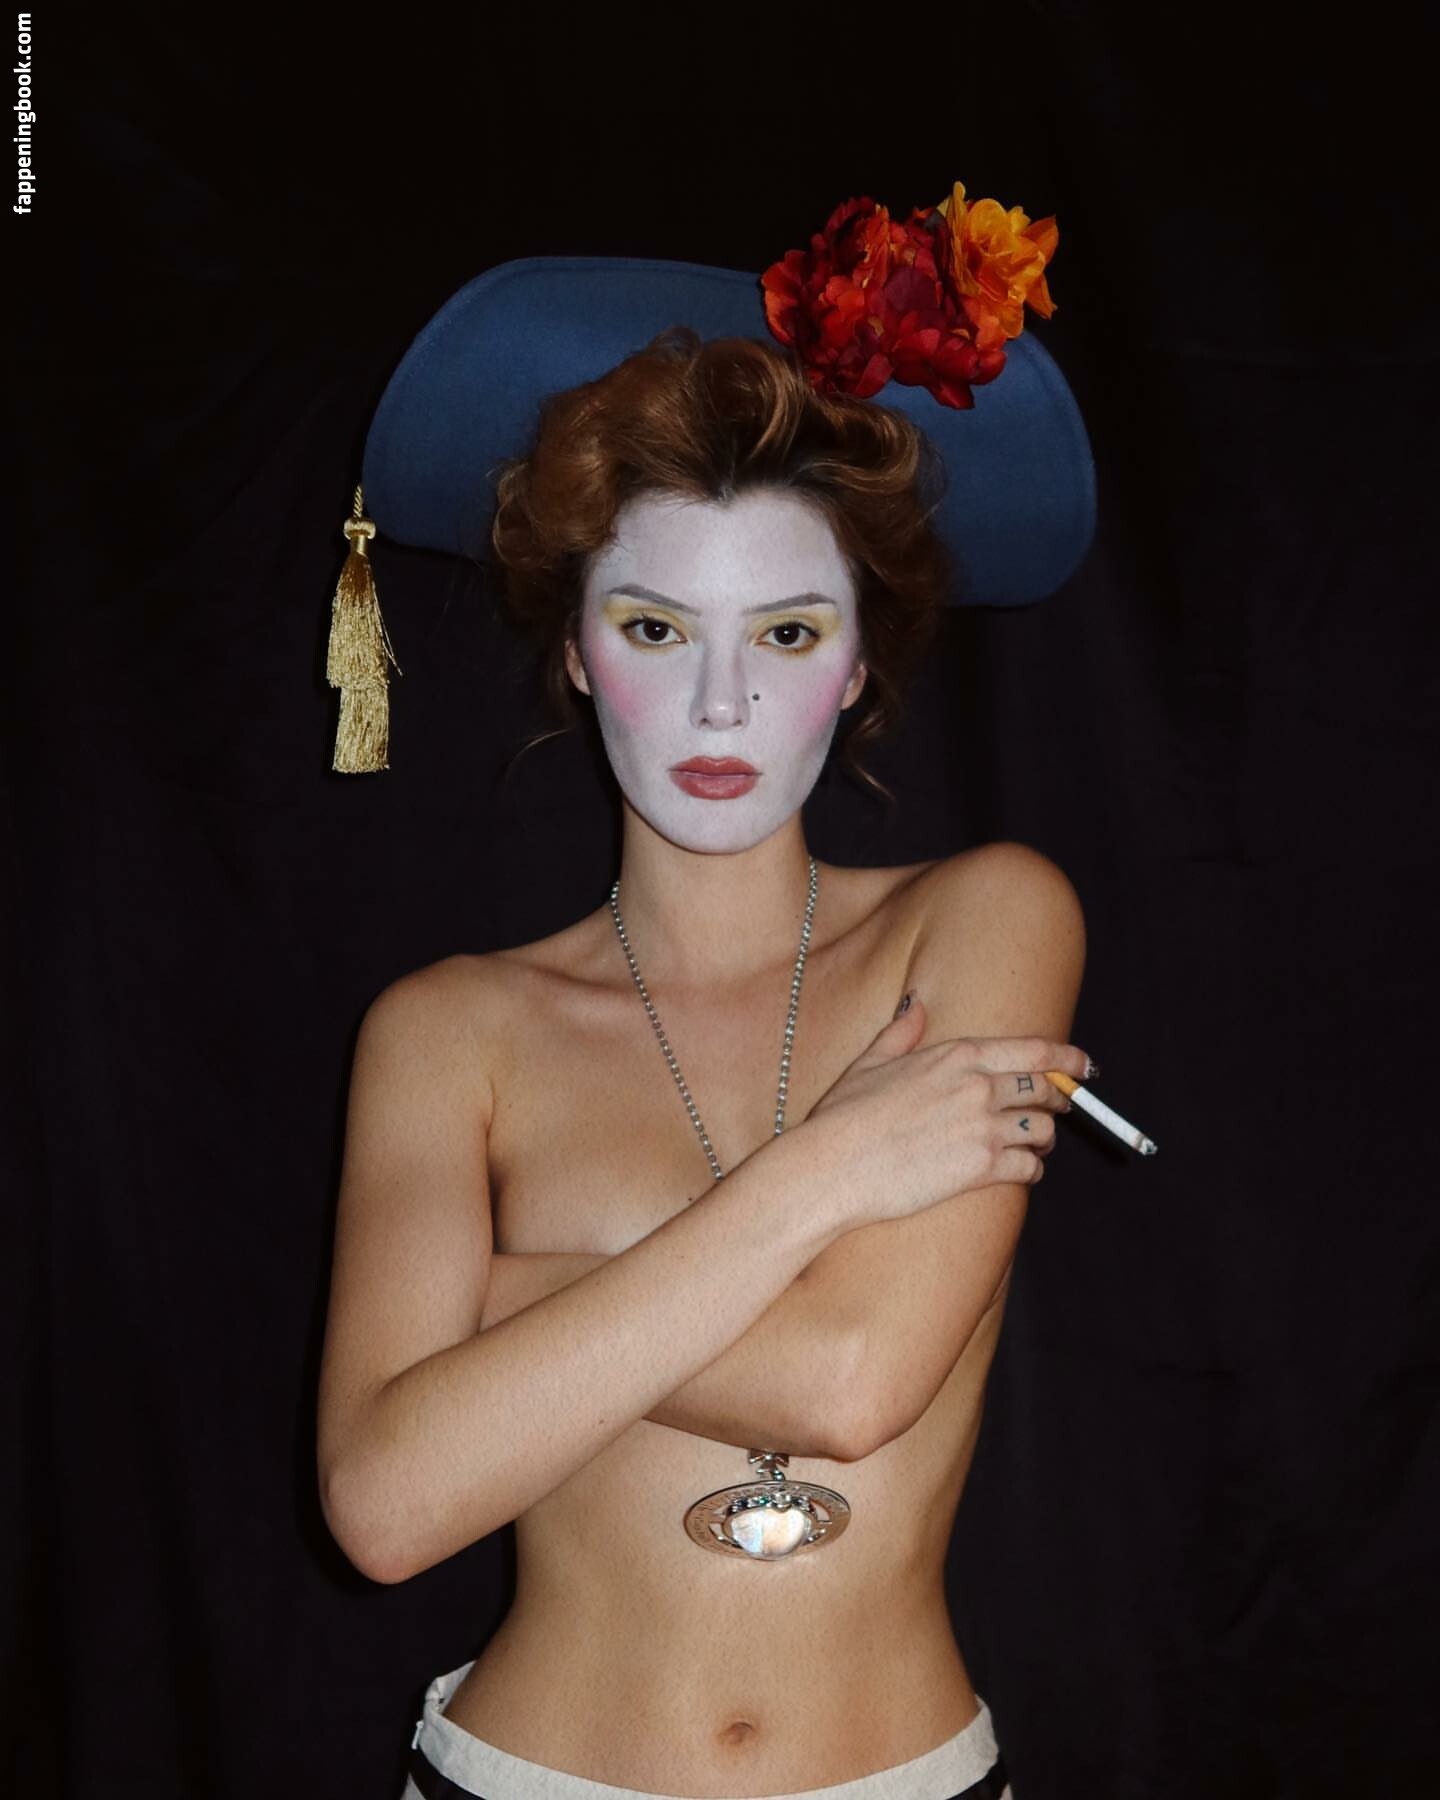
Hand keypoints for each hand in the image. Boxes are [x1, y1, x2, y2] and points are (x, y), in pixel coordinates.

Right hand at [801, 996, 1089, 1228]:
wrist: (833, 1165)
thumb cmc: (844, 1116)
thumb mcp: (870, 1063)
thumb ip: (900, 1033)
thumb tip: (914, 1004)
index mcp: (955, 1055)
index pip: (1032, 1051)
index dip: (1067, 1058)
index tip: (1084, 1065)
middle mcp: (977, 1086)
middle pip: (1044, 1089)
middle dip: (1059, 1100)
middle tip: (1062, 1107)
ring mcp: (982, 1127)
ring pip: (1042, 1129)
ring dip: (1046, 1138)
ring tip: (1039, 1144)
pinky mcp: (981, 1167)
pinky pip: (1029, 1167)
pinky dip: (1033, 1170)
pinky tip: (1024, 1171)